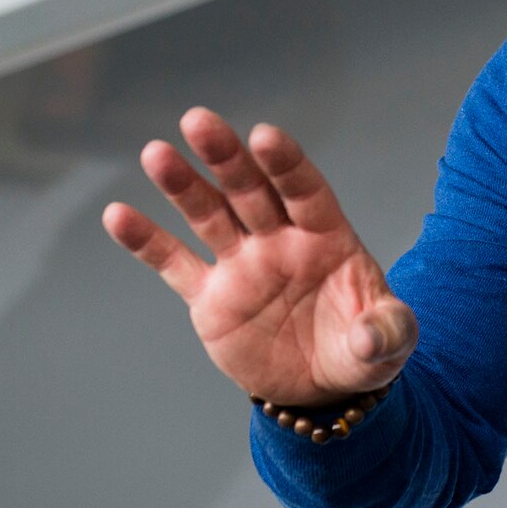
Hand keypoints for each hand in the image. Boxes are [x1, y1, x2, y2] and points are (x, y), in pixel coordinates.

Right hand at [102, 107, 415, 406]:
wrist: (322, 386)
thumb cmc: (361, 350)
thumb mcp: (388, 344)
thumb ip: (387, 332)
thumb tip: (375, 338)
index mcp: (326, 236)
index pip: (304, 189)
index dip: (285, 163)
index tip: (263, 135)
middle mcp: (280, 239)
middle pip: (250, 189)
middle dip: (226, 157)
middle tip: (198, 120)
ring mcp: (242, 264)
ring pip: (208, 215)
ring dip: (183, 185)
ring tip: (156, 153)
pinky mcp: (210, 297)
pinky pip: (175, 264)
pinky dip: (147, 241)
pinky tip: (118, 215)